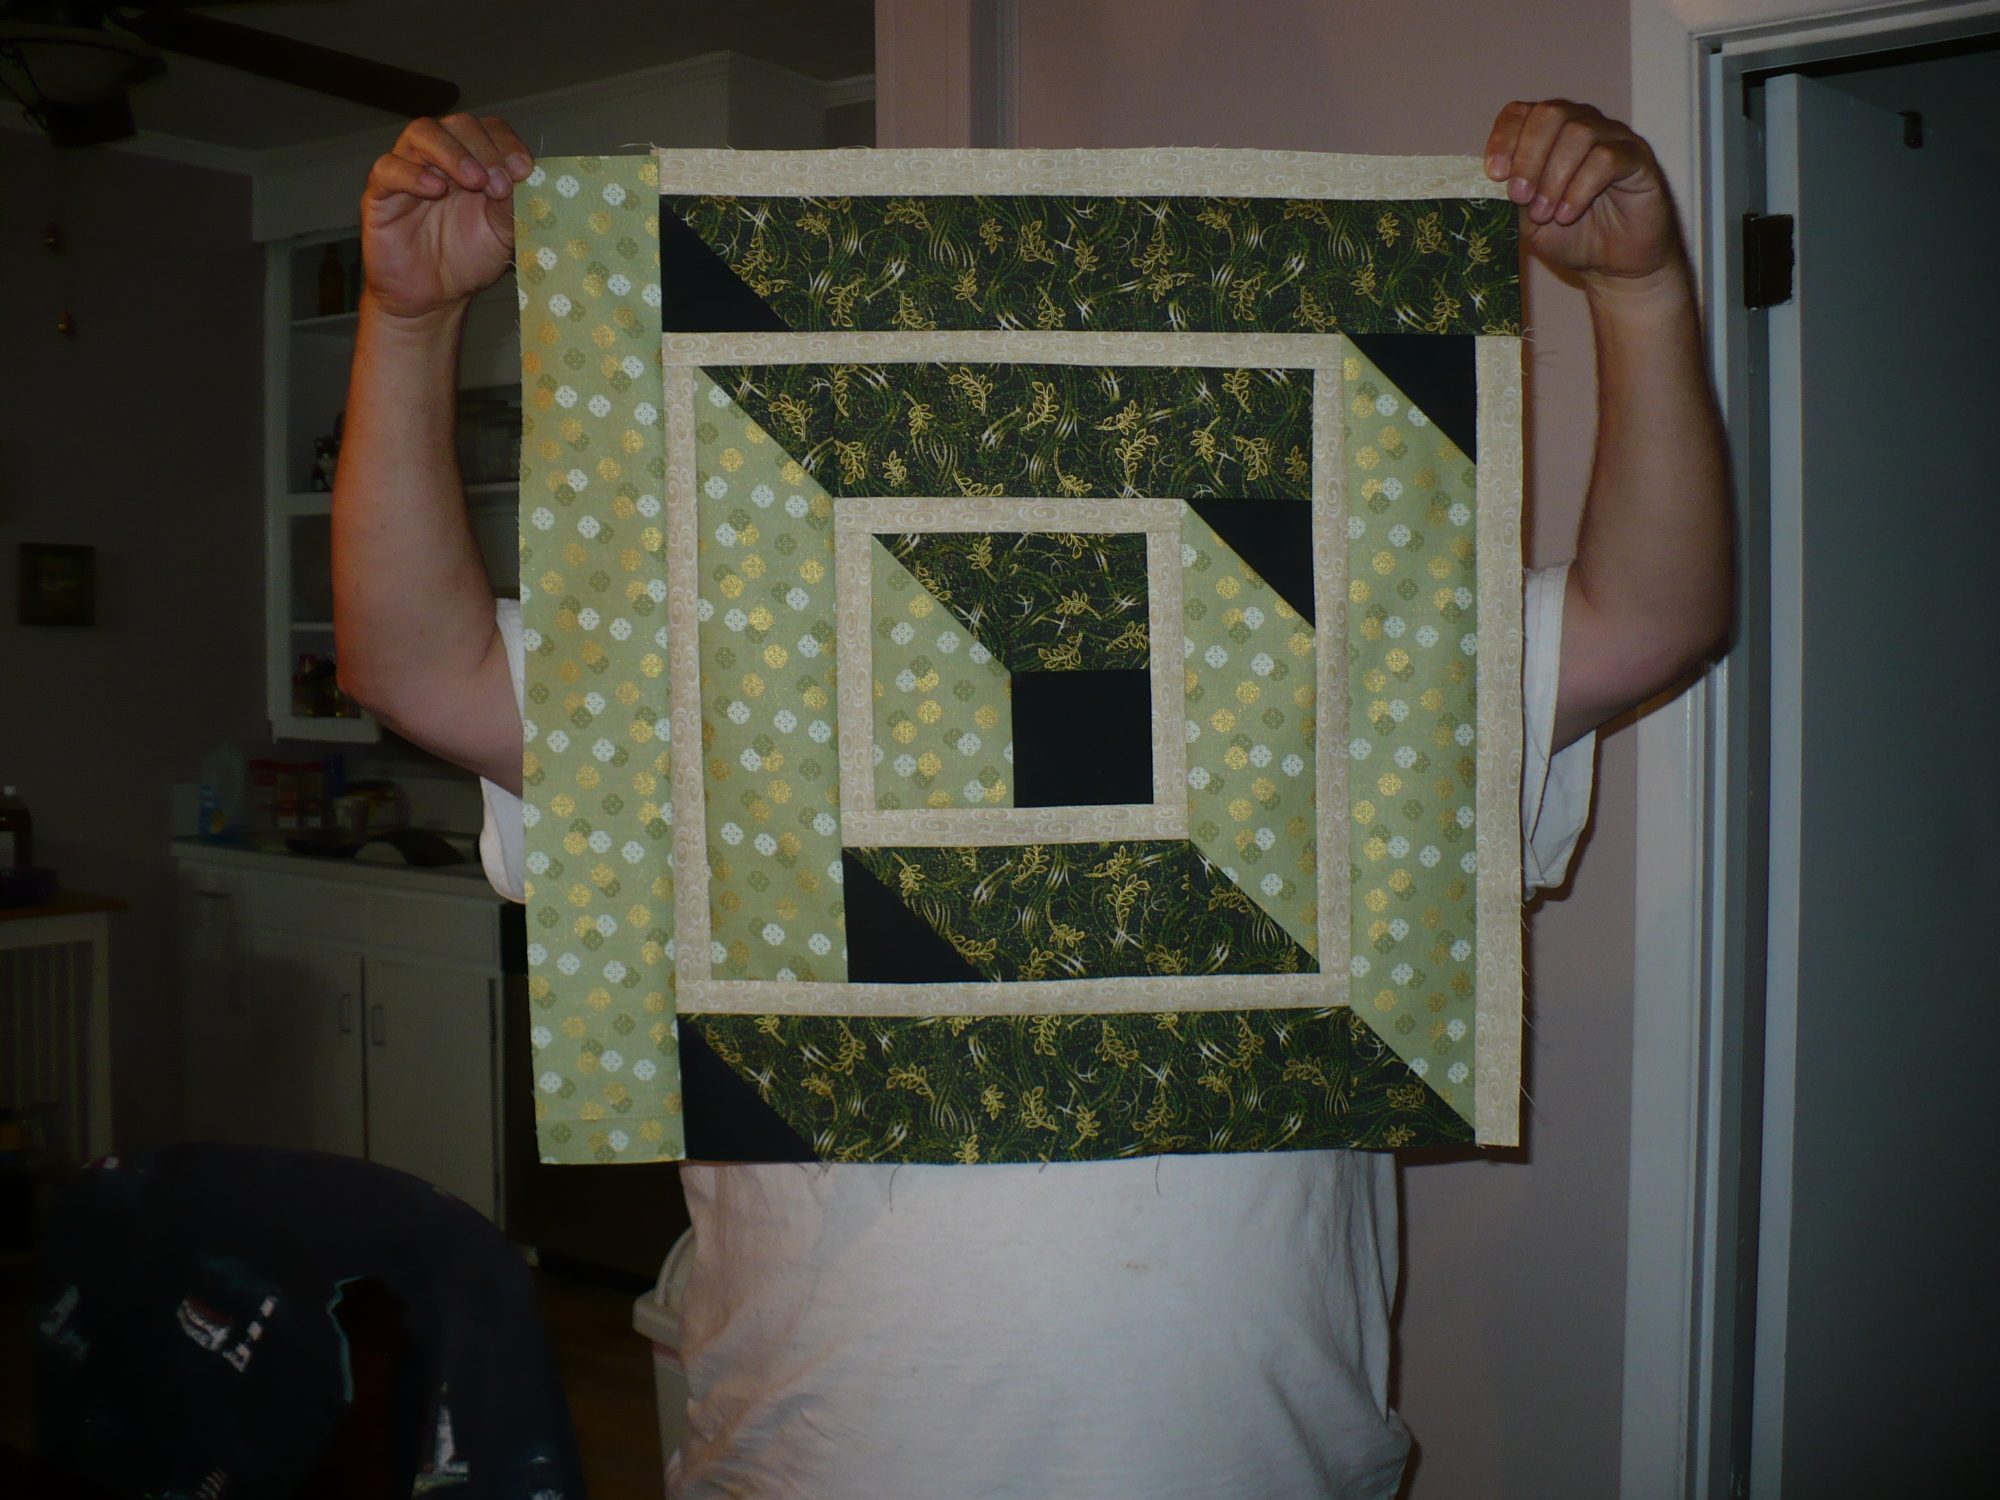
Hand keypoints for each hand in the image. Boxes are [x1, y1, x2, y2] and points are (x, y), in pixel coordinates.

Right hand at [360, 113, 532, 322]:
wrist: (433, 298)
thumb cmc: (468, 260)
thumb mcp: (502, 235)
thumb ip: (513, 205)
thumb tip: (529, 178)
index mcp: (475, 162)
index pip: (489, 130)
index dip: (506, 143)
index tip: (524, 170)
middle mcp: (441, 159)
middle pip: (458, 125)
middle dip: (484, 149)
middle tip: (499, 183)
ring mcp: (409, 171)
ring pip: (422, 133)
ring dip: (453, 153)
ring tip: (474, 181)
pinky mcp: (381, 193)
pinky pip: (388, 168)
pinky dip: (412, 174)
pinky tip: (435, 189)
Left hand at [1484, 100, 1681, 291]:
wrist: (1613, 262)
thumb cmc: (1571, 234)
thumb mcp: (1528, 219)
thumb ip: (1512, 195)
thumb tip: (1492, 180)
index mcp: (1549, 133)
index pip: (1521, 112)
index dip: (1504, 138)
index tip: (1495, 174)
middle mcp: (1581, 124)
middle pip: (1550, 114)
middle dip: (1528, 157)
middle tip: (1520, 197)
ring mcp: (1612, 137)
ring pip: (1579, 133)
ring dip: (1554, 177)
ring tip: (1545, 215)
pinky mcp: (1637, 157)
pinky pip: (1606, 158)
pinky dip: (1580, 188)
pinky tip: (1568, 214)